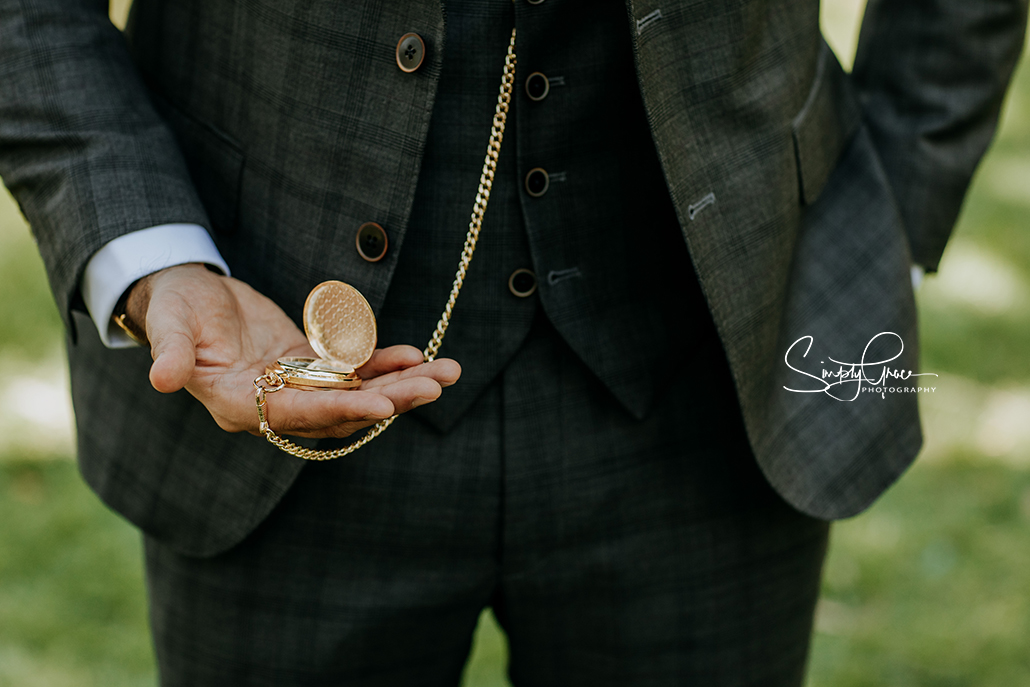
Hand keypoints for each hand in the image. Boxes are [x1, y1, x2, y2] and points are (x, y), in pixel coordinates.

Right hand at [125, 264, 460, 438]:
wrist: (183, 293)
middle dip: (390, 399)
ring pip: (356, 394)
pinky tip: (419, 355)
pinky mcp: (308, 367)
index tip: (383, 404)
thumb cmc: (172, 307)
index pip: (298, 413)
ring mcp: (295, 388)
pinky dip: (386, 365)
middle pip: (341, 411)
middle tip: (437, 384)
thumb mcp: (168, 324)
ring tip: (447, 372)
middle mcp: (273, 406)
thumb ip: (172, 353)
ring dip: (401, 385)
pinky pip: (354, 372)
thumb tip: (160, 379)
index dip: (340, 408)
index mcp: (239, 404)